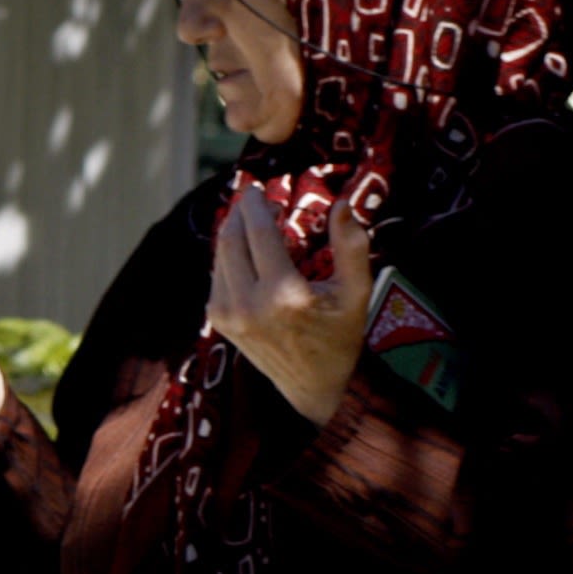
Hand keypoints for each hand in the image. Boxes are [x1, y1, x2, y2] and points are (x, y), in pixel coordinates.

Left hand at [208, 187, 373, 426]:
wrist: (311, 386)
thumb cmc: (340, 337)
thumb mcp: (356, 293)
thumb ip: (351, 246)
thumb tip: (341, 204)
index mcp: (283, 294)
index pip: (258, 233)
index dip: (255, 205)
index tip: (259, 187)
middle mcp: (248, 303)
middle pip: (230, 240)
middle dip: (239, 212)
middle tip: (253, 196)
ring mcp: (227, 314)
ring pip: (219, 257)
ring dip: (230, 231)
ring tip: (248, 216)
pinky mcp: (218, 321)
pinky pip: (216, 276)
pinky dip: (227, 255)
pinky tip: (243, 246)